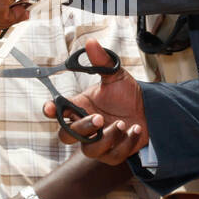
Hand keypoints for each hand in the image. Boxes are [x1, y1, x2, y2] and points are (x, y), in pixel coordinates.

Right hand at [43, 39, 147, 164]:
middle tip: (100, 118)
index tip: (49, 108)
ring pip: (90, 150)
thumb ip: (102, 61)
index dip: (50, 111)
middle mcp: (85, 127)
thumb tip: (91, 42)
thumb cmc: (127, 94)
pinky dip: (125, 143)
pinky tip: (135, 130)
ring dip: (108, 138)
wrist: (150, 111)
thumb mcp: (116, 75)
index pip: (58, 111)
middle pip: (68, 136)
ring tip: (124, 124)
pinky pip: (113, 155)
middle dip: (83, 128)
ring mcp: (97, 143)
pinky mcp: (112, 155)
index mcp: (80, 107)